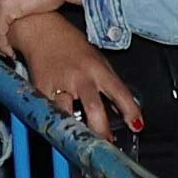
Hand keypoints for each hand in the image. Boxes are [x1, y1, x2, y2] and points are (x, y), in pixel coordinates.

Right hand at [10, 18, 140, 138]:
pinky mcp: (40, 90)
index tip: (136, 126)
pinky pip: (49, 112)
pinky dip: (55, 122)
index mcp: (98, 70)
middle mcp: (80, 78)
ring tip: (81, 142)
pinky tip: (61, 129)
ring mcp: (59, 84)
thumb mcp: (98, 61)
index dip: (131, 111)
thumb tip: (121, 110)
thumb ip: (109, 85)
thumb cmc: (73, 47)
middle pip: (93, 108)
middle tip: (106, 146)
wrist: (41, 32)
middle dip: (101, 130)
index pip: (120, 92)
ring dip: (75, 131)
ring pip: (67, 114)